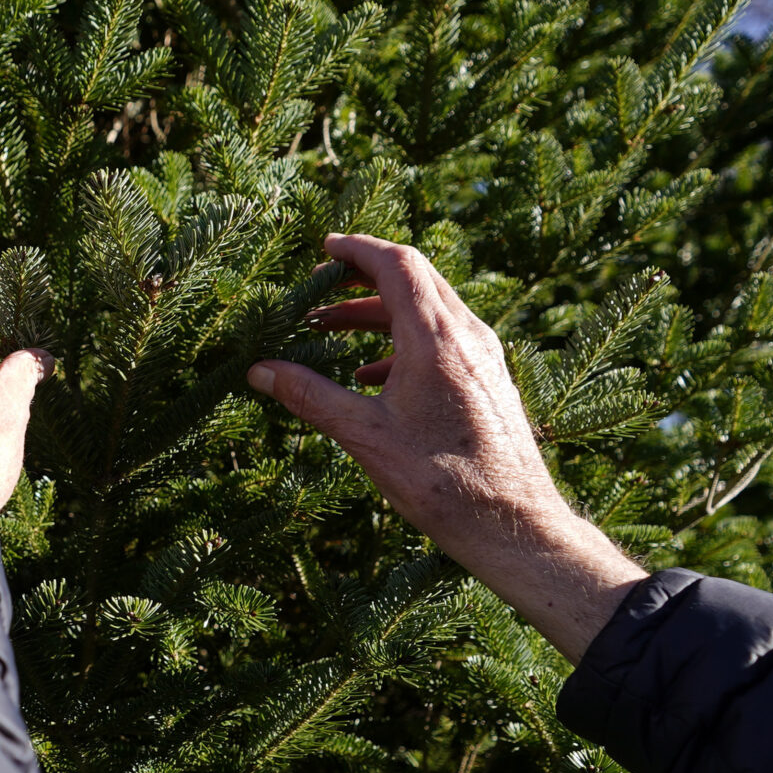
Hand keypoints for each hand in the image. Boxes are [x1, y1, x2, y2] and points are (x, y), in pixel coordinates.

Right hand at [245, 233, 646, 661]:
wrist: (513, 524)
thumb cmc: (442, 482)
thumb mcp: (366, 437)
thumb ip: (311, 396)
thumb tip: (260, 371)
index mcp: (436, 340)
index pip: (397, 265)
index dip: (358, 249)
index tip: (324, 249)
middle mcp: (468, 336)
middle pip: (415, 278)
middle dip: (364, 277)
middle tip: (321, 287)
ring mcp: (484, 356)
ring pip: (429, 309)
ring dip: (379, 312)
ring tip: (333, 332)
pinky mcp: (490, 380)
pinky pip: (444, 338)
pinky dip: (402, 339)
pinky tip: (374, 375)